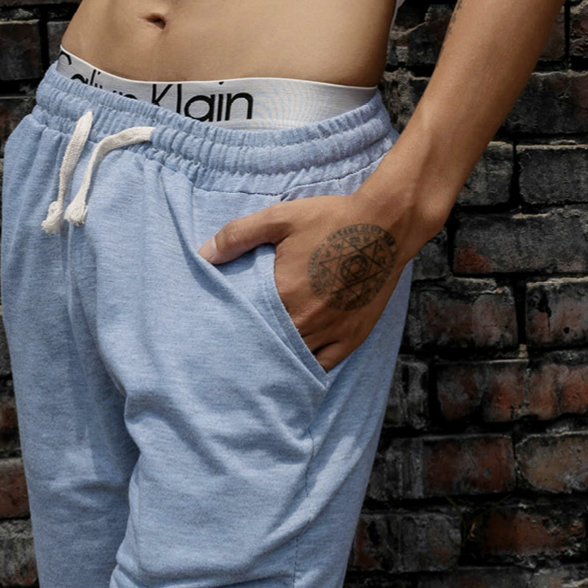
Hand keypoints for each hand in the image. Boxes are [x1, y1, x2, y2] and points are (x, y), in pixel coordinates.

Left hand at [196, 193, 410, 373]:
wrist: (385, 224)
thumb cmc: (331, 218)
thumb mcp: (281, 217)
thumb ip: (239, 235)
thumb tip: (202, 254)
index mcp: (282, 294)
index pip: (246, 324)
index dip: (232, 328)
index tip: (218, 333)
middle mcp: (305, 320)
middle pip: (268, 346)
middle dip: (252, 348)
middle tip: (235, 353)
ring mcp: (331, 331)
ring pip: (294, 360)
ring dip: (277, 361)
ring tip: (260, 363)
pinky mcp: (353, 336)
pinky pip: (324, 366)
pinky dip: (307, 369)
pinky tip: (295, 367)